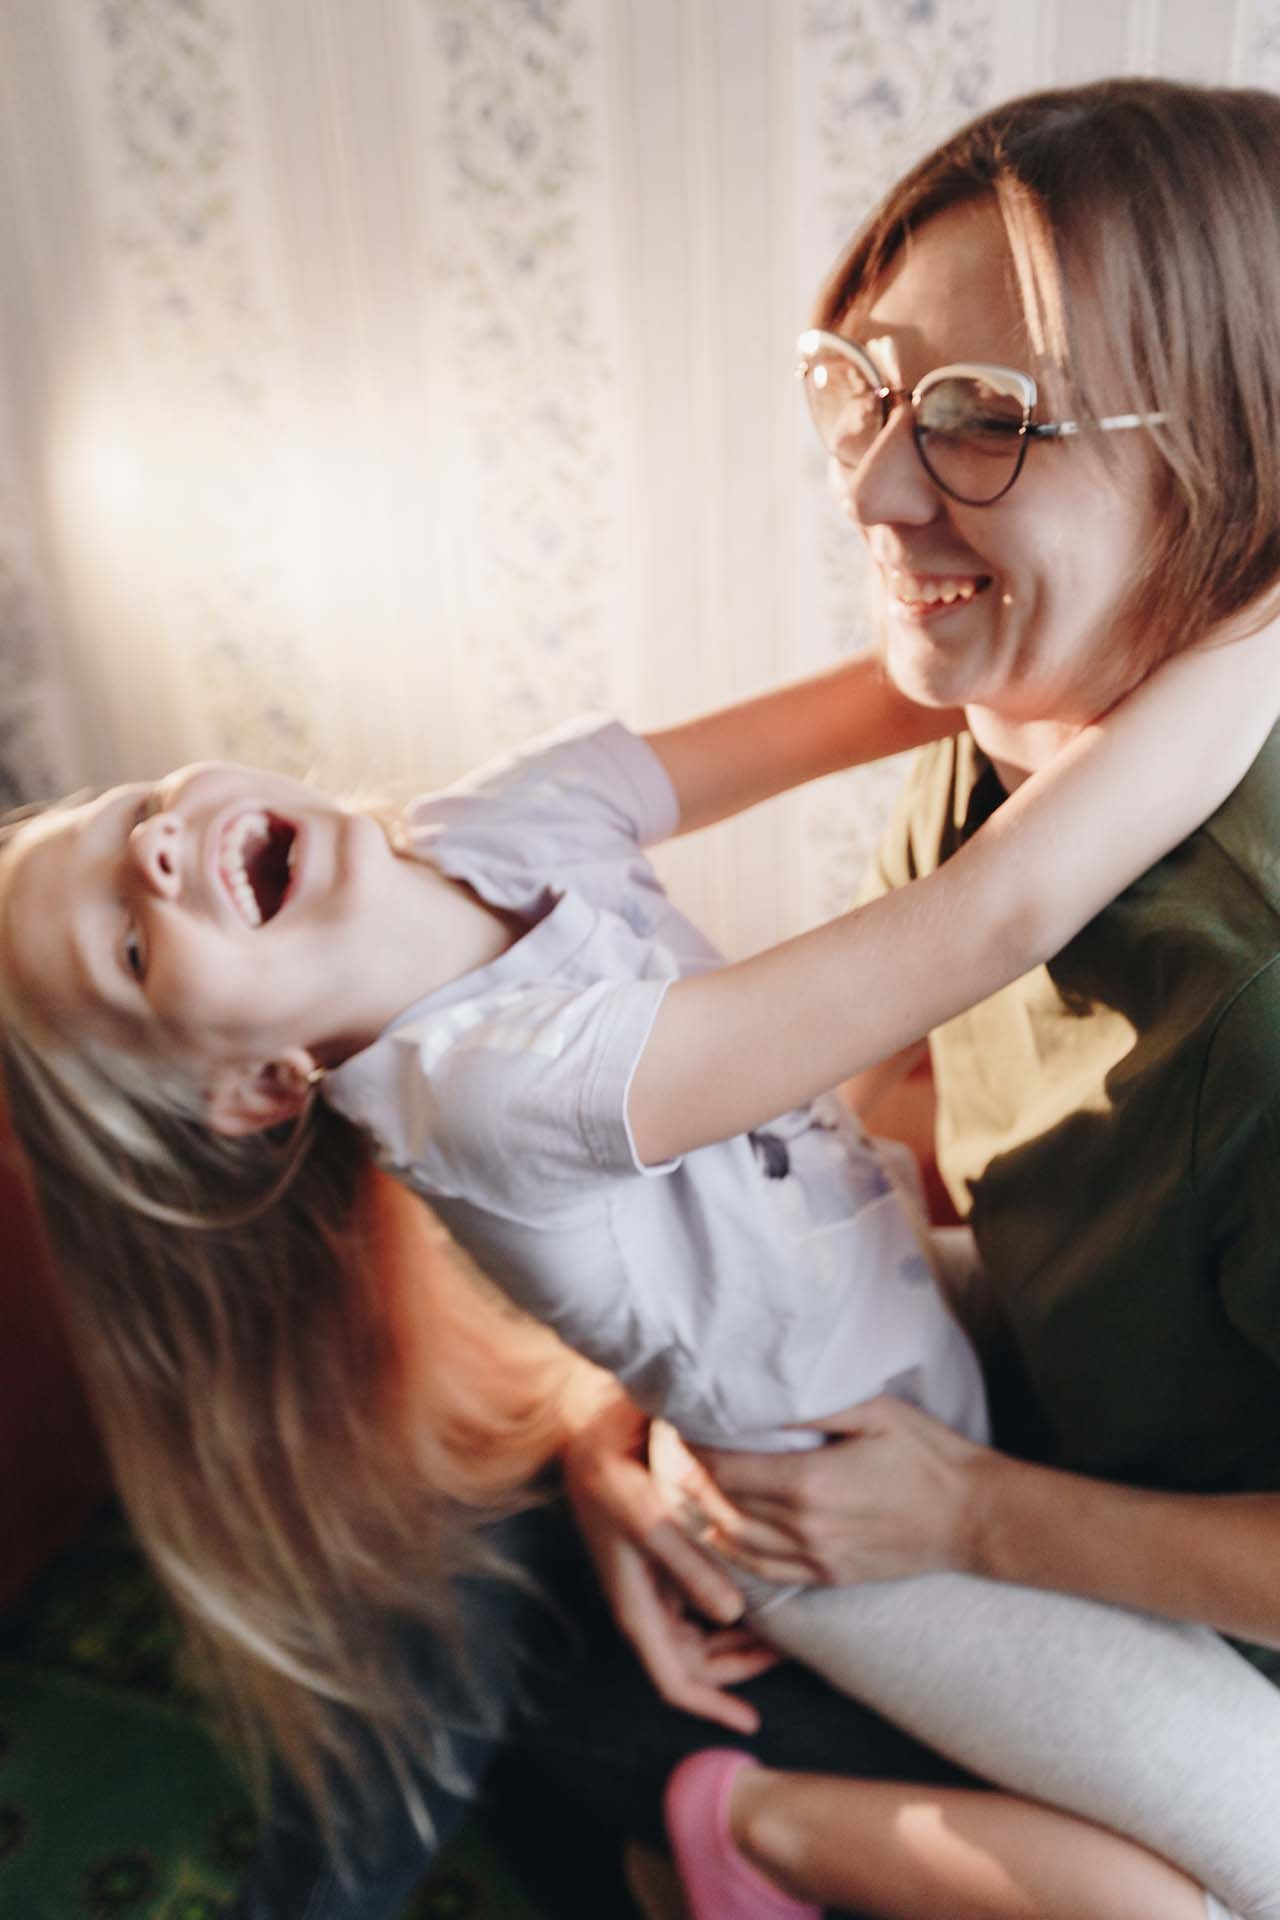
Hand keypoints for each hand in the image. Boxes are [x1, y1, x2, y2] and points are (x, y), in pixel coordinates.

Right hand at [561, 1394, 780, 1733]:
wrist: (591, 1419)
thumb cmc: (614, 1463)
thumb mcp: (648, 1511)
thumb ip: (686, 1563)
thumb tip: (730, 1616)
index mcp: (634, 1602)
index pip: (673, 1680)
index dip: (712, 1708)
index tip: (753, 1725)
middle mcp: (643, 1599)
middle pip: (693, 1663)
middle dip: (738, 1669)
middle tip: (789, 1653)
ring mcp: (651, 1579)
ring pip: (699, 1635)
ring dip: (736, 1641)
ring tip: (784, 1626)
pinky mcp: (661, 1554)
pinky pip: (699, 1601)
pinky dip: (729, 1607)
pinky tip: (760, 1590)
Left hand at [696, 1395, 987, 1587]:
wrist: (973, 1517)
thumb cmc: (926, 1454)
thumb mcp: (872, 1411)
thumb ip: (813, 1405)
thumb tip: (759, 1391)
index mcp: (807, 1483)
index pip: (725, 1469)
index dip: (695, 1447)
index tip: (681, 1423)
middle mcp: (802, 1528)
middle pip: (722, 1505)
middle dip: (691, 1476)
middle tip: (673, 1449)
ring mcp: (814, 1559)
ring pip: (735, 1542)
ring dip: (703, 1515)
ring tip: (684, 1486)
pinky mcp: (828, 1577)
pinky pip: (764, 1571)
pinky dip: (732, 1552)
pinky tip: (717, 1532)